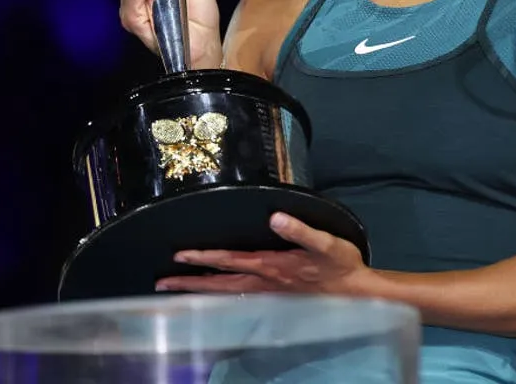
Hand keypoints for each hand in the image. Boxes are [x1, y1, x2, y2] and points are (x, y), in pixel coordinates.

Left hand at [156, 212, 374, 295]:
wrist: (354, 293)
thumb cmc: (340, 265)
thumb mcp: (325, 243)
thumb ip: (300, 230)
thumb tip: (276, 217)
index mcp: (271, 265)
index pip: (230, 261)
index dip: (204, 258)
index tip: (179, 255)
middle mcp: (264, 282)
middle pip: (219, 283)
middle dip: (190, 282)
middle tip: (161, 283)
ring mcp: (268, 293)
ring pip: (226, 293)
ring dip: (200, 290)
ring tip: (177, 289)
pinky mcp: (274, 298)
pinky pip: (238, 298)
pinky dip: (220, 297)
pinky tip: (212, 296)